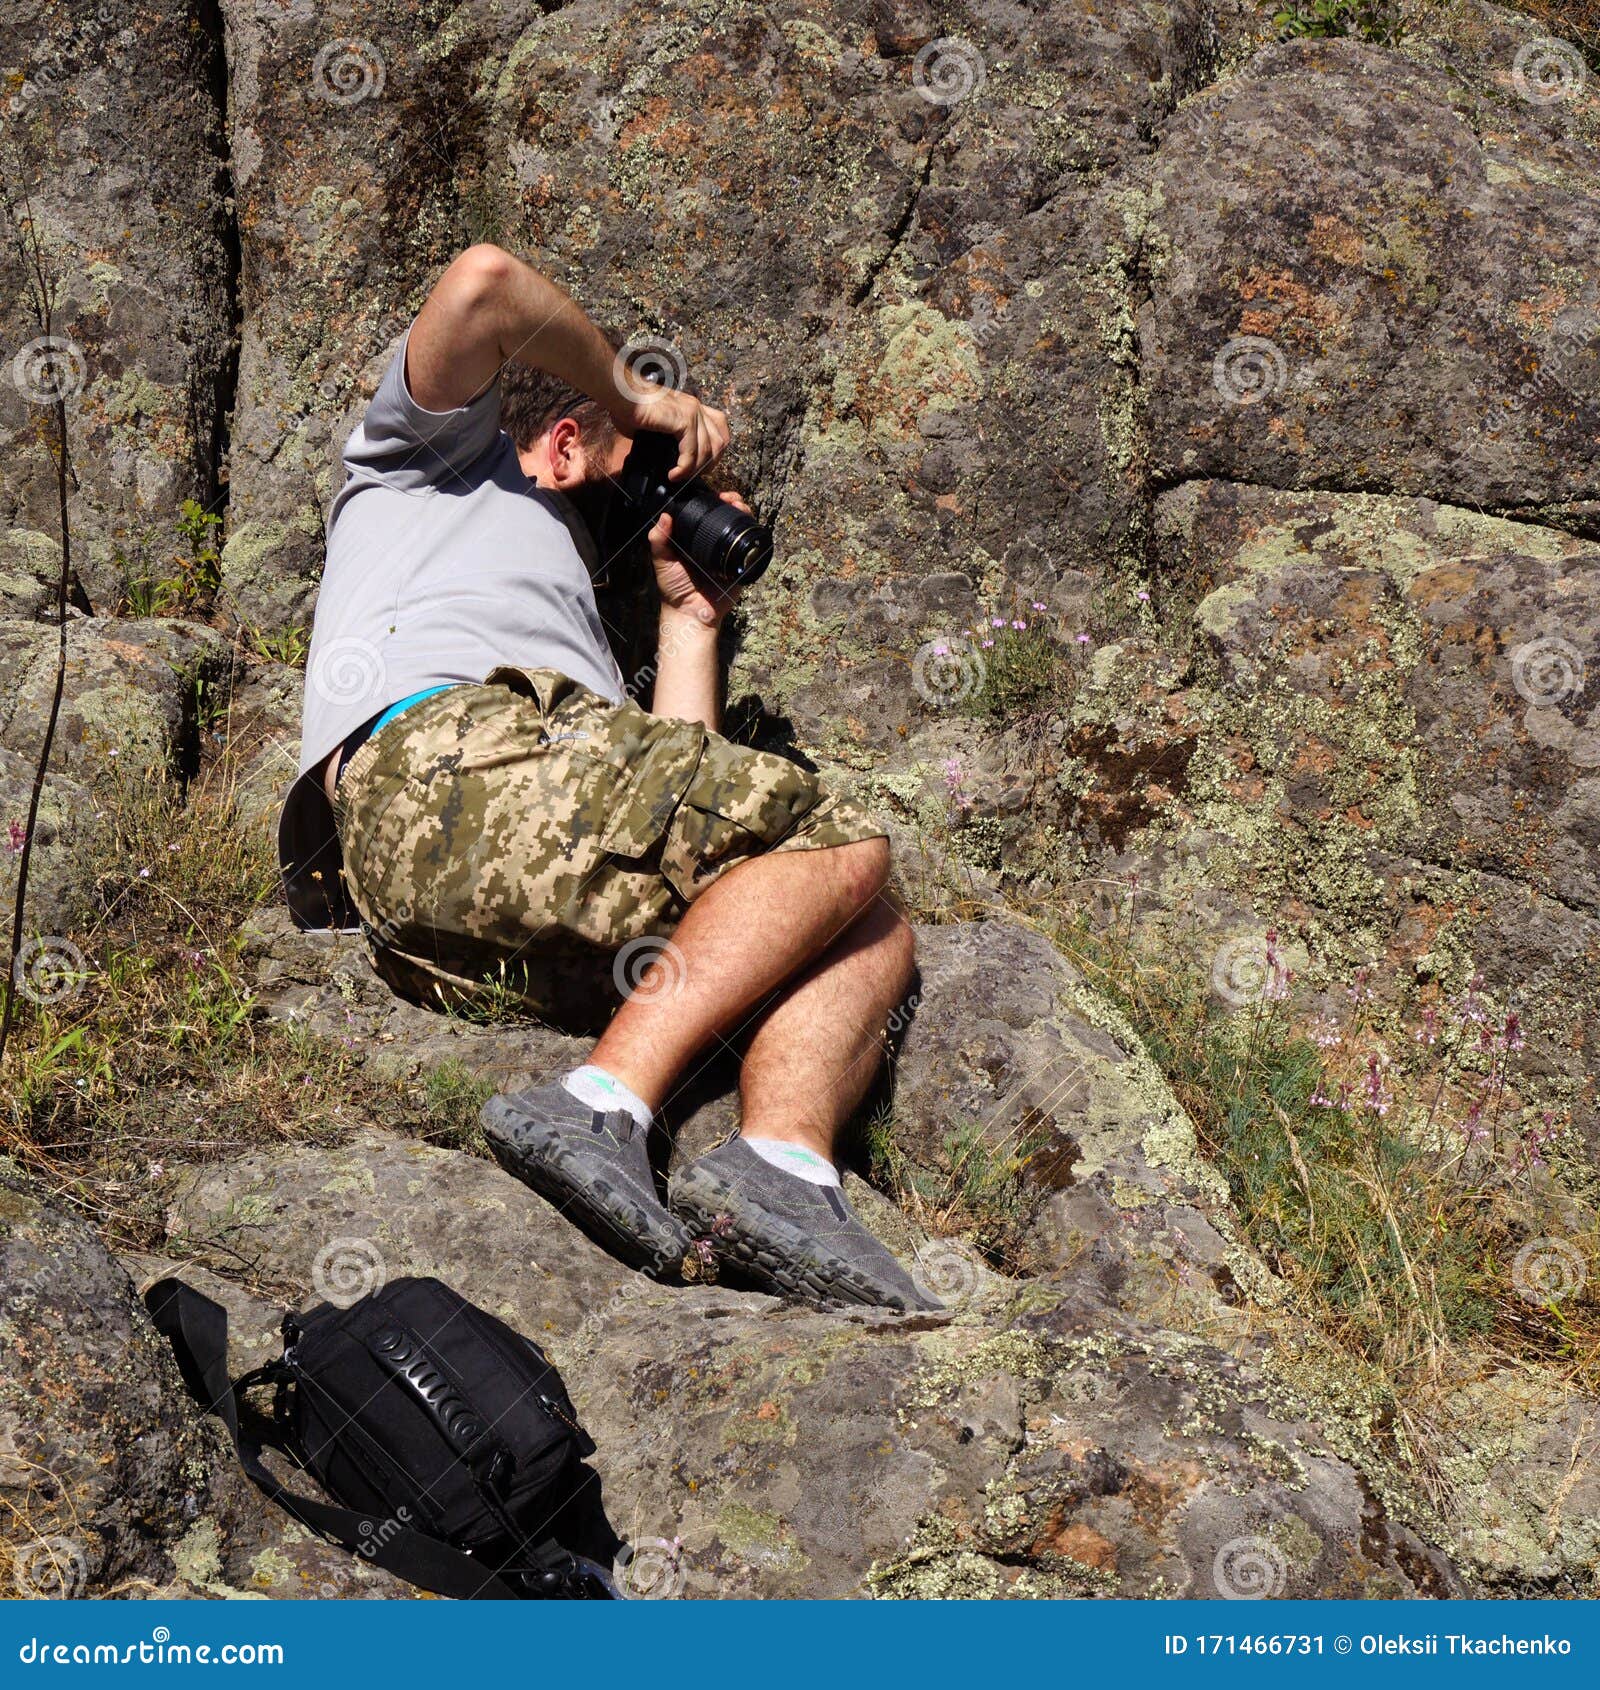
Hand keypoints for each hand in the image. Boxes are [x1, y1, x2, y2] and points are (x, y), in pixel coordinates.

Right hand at [618, 384, 730, 481]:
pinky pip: (692, 451)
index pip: (719, 431)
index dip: (714, 453)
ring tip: (680, 478)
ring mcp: (692, 412)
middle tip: (691, 477)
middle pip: (720, 442)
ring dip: (695, 470)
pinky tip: (674, 474)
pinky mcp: (683, 419)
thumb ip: (669, 441)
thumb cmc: (632, 408)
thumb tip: (668, 460)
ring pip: (708, 450)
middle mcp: (696, 408)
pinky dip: (684, 468)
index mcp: (693, 408)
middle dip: (709, 464)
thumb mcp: (658, 427)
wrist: (622, 395)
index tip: (700, 468)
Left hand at [649, 491, 752, 625]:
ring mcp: (728, 553)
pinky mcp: (740, 565)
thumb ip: (659, 540)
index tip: (714, 493)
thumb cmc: (674, 589)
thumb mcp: (662, 561)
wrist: (691, 613)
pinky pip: (750, 548)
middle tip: (730, 498)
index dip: (712, 500)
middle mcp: (713, 543)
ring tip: (740, 506)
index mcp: (695, 539)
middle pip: (727, 516)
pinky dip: (753, 533)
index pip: (707, 513)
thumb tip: (664, 516)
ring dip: (744, 512)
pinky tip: (750, 523)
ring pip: (740, 527)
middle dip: (732, 502)